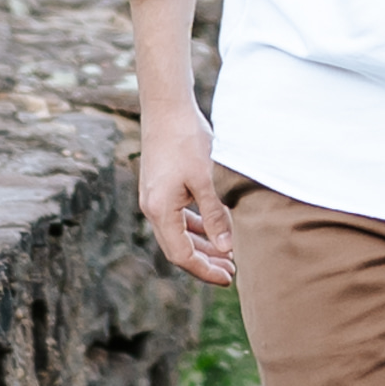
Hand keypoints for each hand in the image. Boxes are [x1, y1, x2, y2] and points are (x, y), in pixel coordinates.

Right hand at [138, 93, 235, 284]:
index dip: (205, 270)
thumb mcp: (206, 178)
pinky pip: (178, 217)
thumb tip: (226, 248)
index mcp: (159, 210)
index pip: (181, 255)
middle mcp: (152, 208)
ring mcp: (154, 198)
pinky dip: (196, 226)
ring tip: (227, 254)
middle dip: (205, 262)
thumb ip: (215, 215)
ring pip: (178, 233)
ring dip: (201, 245)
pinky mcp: (161, 188)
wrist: (167, 107)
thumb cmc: (187, 139)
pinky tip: (214, 228)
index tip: (228, 278)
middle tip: (232, 272)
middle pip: (178, 248)